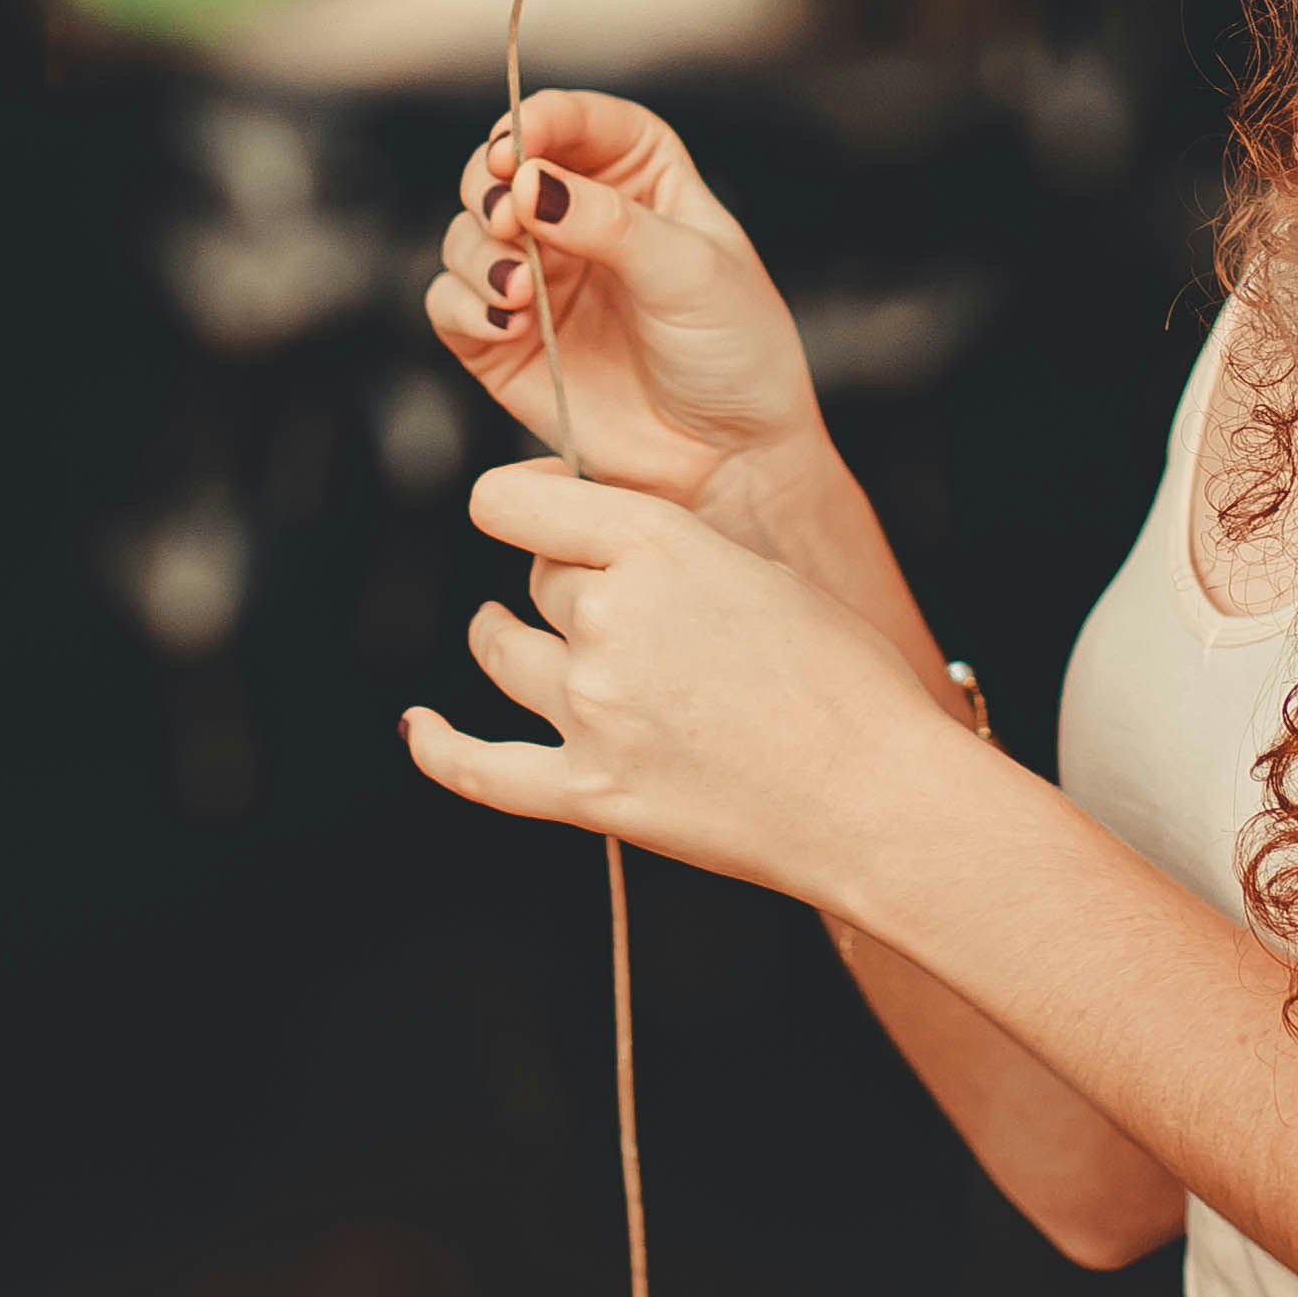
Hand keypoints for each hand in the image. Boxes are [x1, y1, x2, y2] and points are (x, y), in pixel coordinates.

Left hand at [404, 461, 986, 905]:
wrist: (877, 795)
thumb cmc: (845, 681)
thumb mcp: (760, 572)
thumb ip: (669, 552)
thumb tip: (604, 546)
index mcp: (656, 546)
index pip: (517, 502)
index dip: (522, 501)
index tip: (538, 510)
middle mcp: (609, 618)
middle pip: (537, 583)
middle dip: (568, 588)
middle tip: (624, 611)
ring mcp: (591, 709)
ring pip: (507, 654)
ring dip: (509, 642)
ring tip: (512, 639)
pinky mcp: (587, 793)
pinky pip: (481, 767)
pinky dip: (440, 746)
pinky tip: (421, 726)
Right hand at [425, 87, 827, 531]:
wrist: (729, 459)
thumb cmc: (733, 353)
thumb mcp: (691, 273)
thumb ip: (610, 224)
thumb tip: (531, 184)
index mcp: (640, 179)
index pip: (579, 121)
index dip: (540, 120)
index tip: (516, 146)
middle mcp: (578, 218)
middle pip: (502, 168)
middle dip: (490, 186)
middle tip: (508, 218)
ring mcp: (537, 278)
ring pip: (466, 233)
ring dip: (477, 250)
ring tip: (519, 290)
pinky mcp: (502, 339)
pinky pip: (450, 303)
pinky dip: (464, 305)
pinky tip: (506, 324)